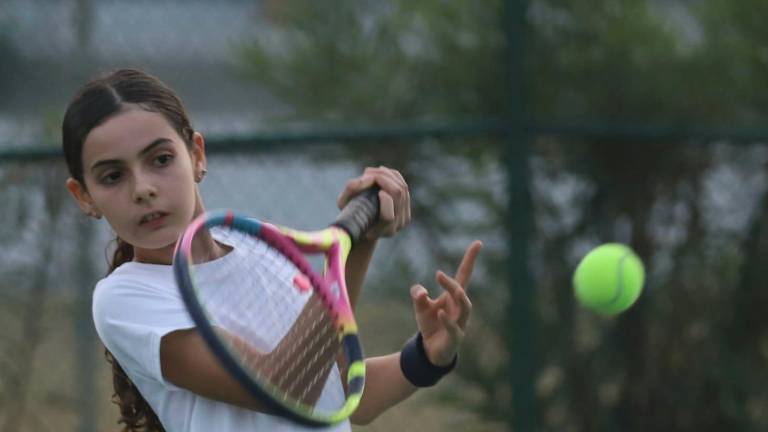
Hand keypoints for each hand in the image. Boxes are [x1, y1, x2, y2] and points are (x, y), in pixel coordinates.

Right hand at [336, 166, 410, 239]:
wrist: (362, 228)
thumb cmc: (350, 215)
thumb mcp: (344, 204)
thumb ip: (351, 190)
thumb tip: (368, 177)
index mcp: (377, 232)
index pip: (388, 217)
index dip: (385, 201)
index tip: (376, 191)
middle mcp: (393, 227)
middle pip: (398, 195)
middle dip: (383, 178)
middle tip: (367, 172)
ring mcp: (403, 218)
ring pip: (402, 187)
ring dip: (386, 174)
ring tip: (370, 172)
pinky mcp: (406, 210)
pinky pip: (403, 186)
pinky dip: (392, 176)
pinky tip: (380, 172)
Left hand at [410, 240, 481, 365]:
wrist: (430, 350)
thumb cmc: (430, 323)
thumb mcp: (420, 306)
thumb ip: (418, 294)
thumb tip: (422, 292)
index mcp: (453, 296)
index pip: (464, 275)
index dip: (471, 259)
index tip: (477, 242)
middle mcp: (460, 308)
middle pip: (462, 291)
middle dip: (453, 284)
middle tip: (439, 275)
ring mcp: (460, 323)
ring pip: (465, 309)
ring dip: (460, 299)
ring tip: (454, 291)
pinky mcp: (455, 337)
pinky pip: (455, 328)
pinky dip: (448, 321)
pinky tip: (441, 313)